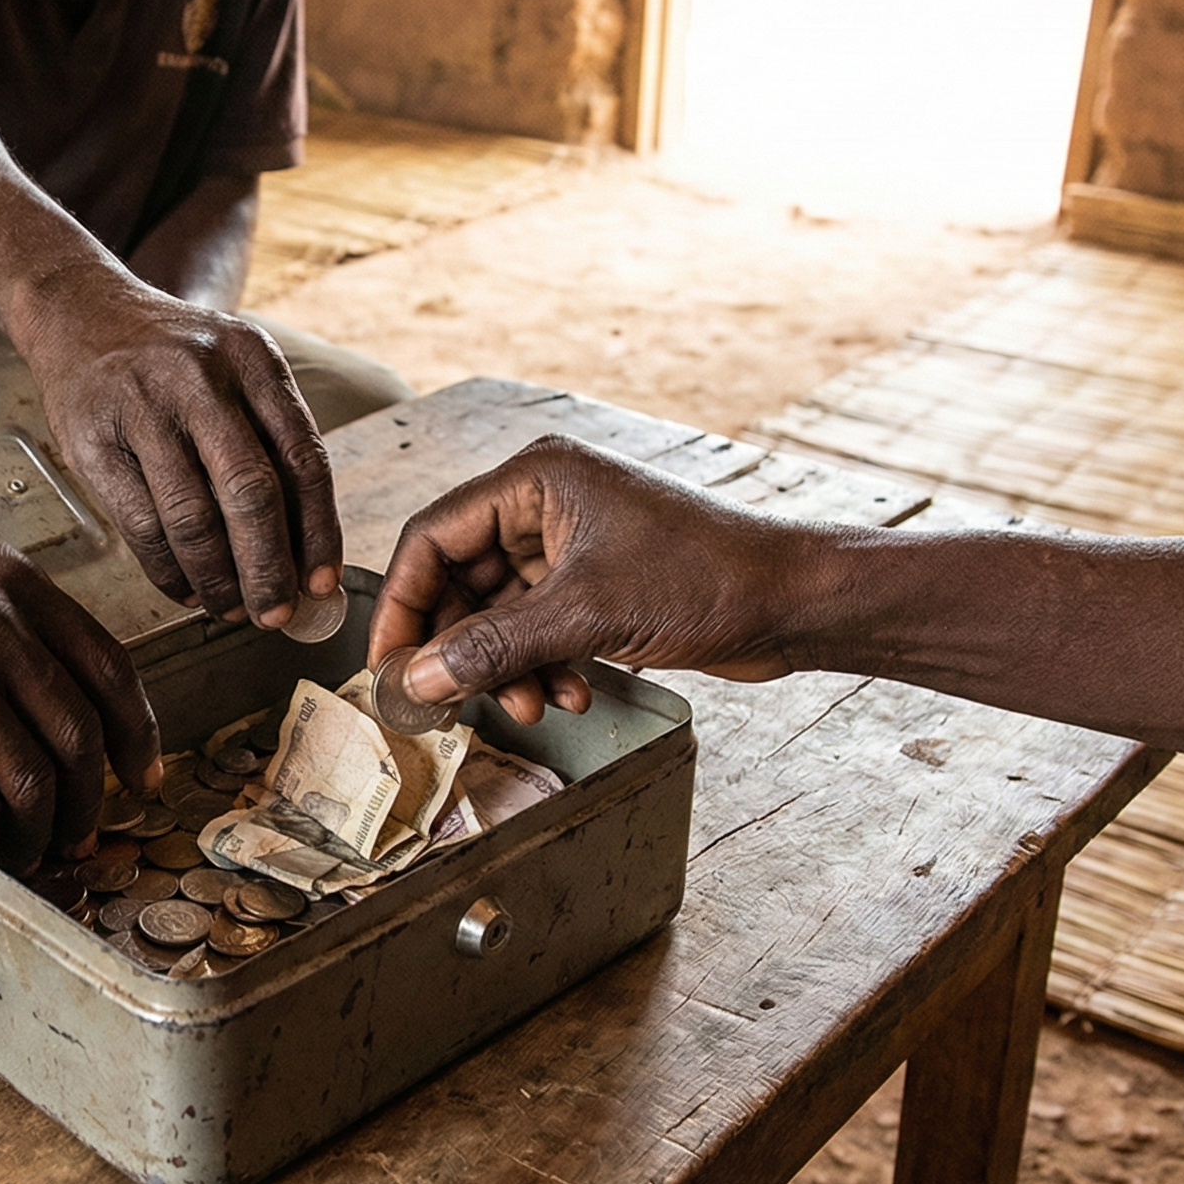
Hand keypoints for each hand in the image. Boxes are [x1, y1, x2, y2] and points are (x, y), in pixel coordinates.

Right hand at [0, 525, 160, 865]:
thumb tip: (52, 698)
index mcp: (9, 582)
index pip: (110, 669)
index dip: (136, 736)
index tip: (142, 778)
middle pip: (79, 737)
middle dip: (89, 801)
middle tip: (81, 835)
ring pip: (30, 784)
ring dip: (37, 833)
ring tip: (25, 851)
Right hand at [15, 276, 340, 626]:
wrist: (80, 313)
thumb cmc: (171, 359)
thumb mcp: (234, 372)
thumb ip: (270, 443)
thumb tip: (305, 550)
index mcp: (253, 360)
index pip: (303, 457)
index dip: (318, 531)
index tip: (321, 583)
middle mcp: (200, 377)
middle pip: (250, 492)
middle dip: (267, 568)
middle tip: (275, 613)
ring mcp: (141, 406)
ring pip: (192, 517)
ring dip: (217, 579)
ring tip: (230, 608)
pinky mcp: (92, 440)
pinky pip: (140, 524)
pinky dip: (168, 570)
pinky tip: (186, 589)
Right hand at [370, 436, 806, 722]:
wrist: (791, 600)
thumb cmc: (704, 578)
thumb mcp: (585, 616)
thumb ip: (494, 648)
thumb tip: (419, 680)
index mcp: (535, 480)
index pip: (433, 536)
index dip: (406, 605)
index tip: (392, 666)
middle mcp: (546, 504)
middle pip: (463, 579)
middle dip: (464, 646)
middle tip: (453, 701)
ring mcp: (572, 544)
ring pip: (500, 612)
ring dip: (507, 665)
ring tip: (533, 704)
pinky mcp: (596, 582)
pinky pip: (539, 626)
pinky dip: (543, 663)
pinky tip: (570, 692)